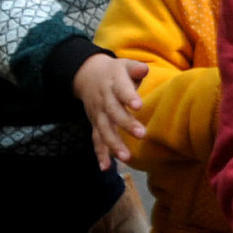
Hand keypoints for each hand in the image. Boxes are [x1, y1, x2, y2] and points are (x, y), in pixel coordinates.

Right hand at [73, 54, 149, 168]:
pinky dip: (100, 154)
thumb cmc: (115, 72)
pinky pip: (96, 140)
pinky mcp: (95, 124)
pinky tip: (106, 167)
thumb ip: (136, 68)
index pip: (122, 91)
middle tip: (142, 134)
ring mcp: (98, 114)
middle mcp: (105, 101)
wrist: (87, 75)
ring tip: (126, 157)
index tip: (138, 105)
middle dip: (126, 124)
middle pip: (114, 113)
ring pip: (105, 130)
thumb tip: (145, 69)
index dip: (129, 97)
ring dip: (114, 144)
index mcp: (114, 84)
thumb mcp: (124, 65)